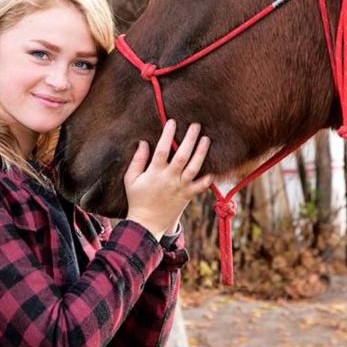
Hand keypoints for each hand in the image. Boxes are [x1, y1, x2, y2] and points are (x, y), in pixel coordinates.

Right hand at [123, 119, 212, 239]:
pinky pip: (202, 186)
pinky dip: (209, 177)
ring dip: (201, 152)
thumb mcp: (131, 179)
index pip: (161, 149)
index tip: (172, 121)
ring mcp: (181, 187)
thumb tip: (143, 142)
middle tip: (196, 125)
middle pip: (182, 155)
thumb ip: (137, 160)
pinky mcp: (188, 196)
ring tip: (207, 139)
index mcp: (154, 173)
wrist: (147, 225)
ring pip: (194, 167)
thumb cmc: (138, 199)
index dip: (167, 134)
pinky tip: (214, 166)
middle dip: (190, 139)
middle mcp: (169, 178)